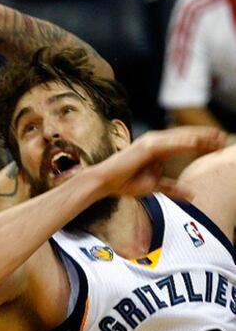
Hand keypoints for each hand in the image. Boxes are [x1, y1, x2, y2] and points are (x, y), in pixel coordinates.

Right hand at [97, 126, 225, 199]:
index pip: (184, 144)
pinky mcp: (145, 147)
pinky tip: (196, 141)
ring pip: (179, 138)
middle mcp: (155, 142)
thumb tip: (192, 194)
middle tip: (223, 137)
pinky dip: (182, 142)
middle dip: (205, 137)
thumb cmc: (126, 183)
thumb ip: (173, 188)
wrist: (106, 183)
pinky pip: (168, 144)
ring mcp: (150, 142)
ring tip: (215, 136)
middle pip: (185, 137)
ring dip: (198, 136)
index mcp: (158, 150)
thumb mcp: (155, 186)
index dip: (202, 143)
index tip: (219, 144)